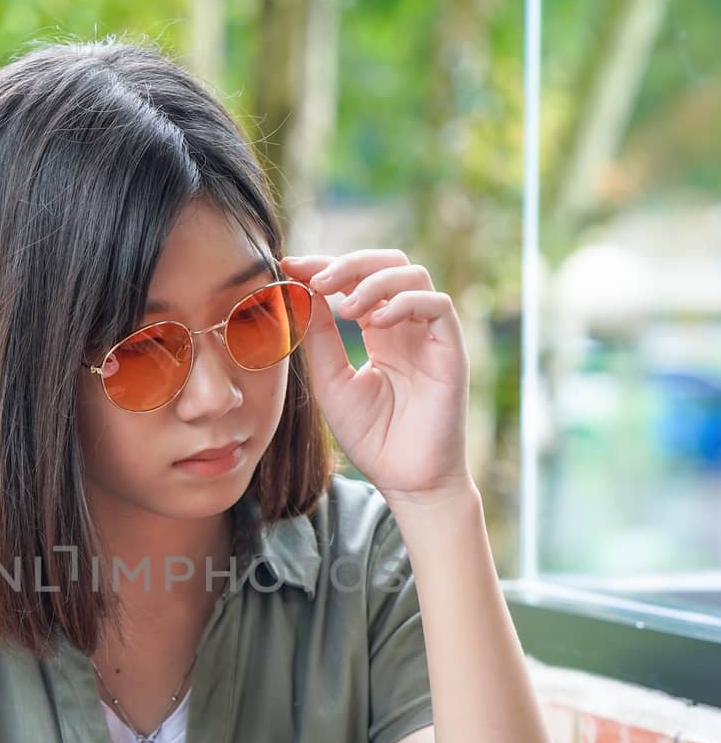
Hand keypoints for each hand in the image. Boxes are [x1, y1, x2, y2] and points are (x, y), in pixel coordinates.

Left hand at [280, 248, 472, 506]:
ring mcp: (430, 335)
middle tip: (316, 278)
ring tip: (344, 307)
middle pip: (387, 263)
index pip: (356, 280)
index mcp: (378, 331)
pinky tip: (374, 323)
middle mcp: (407, 326)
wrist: (406, 479)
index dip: (324, 266)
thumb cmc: (371, 437)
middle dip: (350, 262)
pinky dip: (403, 303)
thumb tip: (301, 290)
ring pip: (412, 275)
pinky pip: (436, 305)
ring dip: (374, 281)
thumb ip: (319, 338)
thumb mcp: (332, 381)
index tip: (290, 265)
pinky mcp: (451, 349)